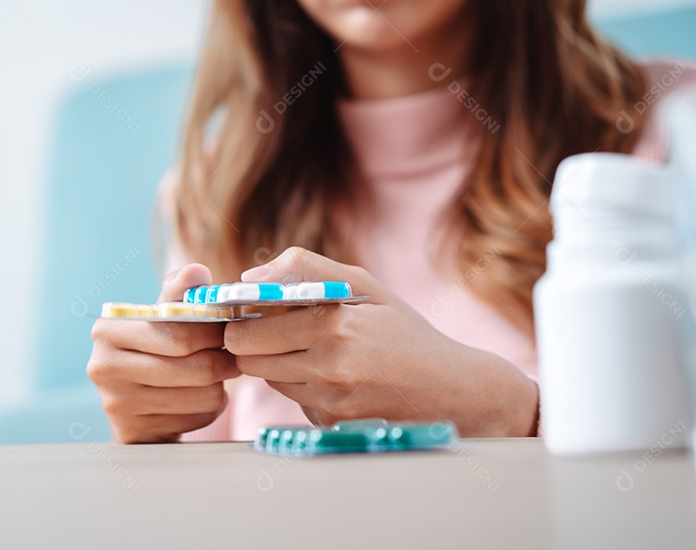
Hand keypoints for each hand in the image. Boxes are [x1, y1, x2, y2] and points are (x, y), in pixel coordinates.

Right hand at [87, 263, 240, 442]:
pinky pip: (195, 419)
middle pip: (194, 368)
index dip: (215, 333)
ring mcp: (114, 404)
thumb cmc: (157, 347)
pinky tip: (196, 401)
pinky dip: (207, 410)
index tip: (230, 330)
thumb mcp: (164, 315)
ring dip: (219, 388)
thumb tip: (196, 271)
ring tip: (214, 378)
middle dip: (223, 362)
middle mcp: (102, 367)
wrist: (137, 402)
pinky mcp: (132, 433)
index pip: (180, 333)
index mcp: (108, 330)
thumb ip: (182, 290)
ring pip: (201, 396)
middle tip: (234, 358)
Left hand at [222, 247, 538, 435]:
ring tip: (312, 349)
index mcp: (333, 325)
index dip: (241, 320)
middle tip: (268, 330)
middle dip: (250, 344)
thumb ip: (304, 269)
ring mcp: (330, 402)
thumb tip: (248, 279)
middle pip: (249, 360)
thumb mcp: (363, 286)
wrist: (453, 391)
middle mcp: (329, 366)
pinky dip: (302, 388)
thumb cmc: (405, 331)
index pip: (249, 330)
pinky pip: (294, 402)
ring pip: (270, 381)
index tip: (246, 311)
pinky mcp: (333, 426)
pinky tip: (332, 377)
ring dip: (277, 365)